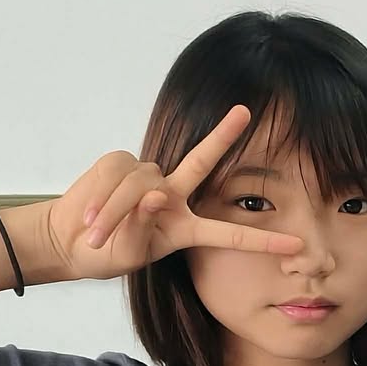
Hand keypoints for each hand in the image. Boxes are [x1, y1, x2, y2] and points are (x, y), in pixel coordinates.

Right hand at [38, 106, 304, 281]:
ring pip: (139, 183)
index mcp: (186, 228)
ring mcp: (147, 177)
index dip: (263, 241)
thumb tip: (156, 193)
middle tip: (243, 112)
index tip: (298, 245)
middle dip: (222, 136)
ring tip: (96, 233)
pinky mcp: (118, 163)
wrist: (68, 241)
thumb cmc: (106, 252)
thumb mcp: (129, 253)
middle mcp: (173, 196)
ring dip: (115, 210)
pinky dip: (101, 196)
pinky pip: (115, 174)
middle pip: (201, 161)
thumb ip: (144, 226)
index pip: (230, 233)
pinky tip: (90, 215)